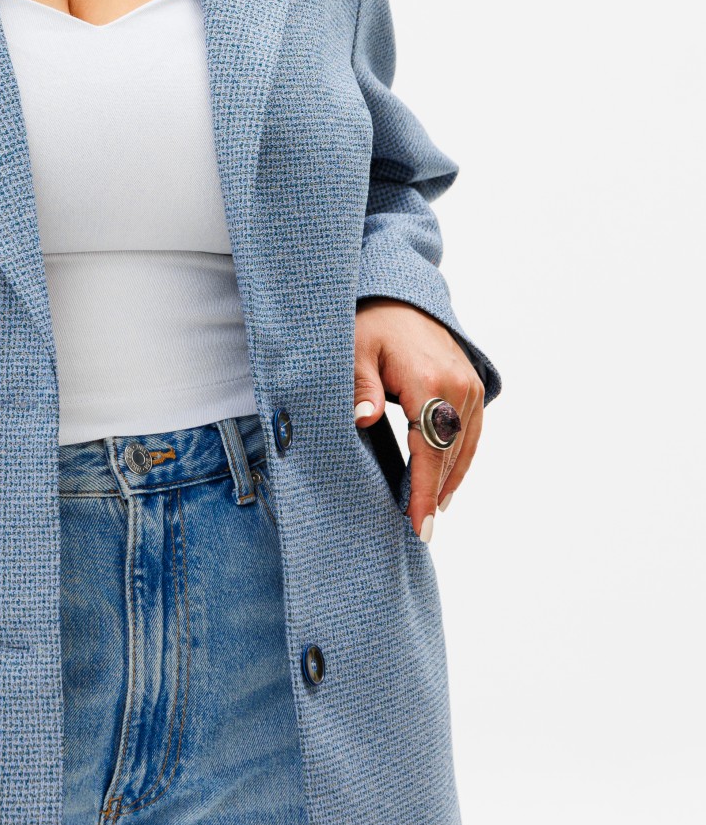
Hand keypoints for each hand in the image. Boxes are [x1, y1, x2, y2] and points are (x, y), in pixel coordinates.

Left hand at [353, 297, 484, 540]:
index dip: (424, 492)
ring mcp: (469, 384)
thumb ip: (360, 386)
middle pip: (450, 453)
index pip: (430, 451)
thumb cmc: (369, 322)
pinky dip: (460, 458)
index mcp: (429, 381)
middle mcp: (458, 385)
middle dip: (435, 492)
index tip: (419, 525)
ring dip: (450, 479)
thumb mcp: (354, 350)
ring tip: (433, 511)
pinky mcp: (470, 383)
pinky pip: (471, 430)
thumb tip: (363, 419)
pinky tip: (446, 480)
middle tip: (420, 530)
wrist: (398, 295)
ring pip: (465, 445)